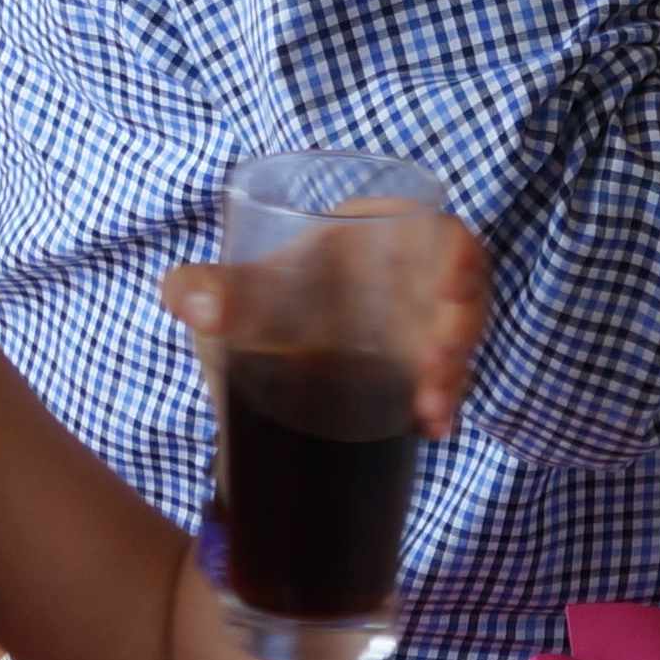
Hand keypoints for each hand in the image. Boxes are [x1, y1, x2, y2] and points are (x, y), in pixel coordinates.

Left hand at [157, 217, 492, 436]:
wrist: (245, 384)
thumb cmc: (243, 312)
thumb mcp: (223, 298)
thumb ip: (197, 289)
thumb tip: (204, 306)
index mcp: (372, 237)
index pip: (435, 230)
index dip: (458, 255)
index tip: (451, 289)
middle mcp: (406, 281)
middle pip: (461, 292)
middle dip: (461, 327)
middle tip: (437, 363)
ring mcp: (415, 333)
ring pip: (457, 345)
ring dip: (454, 374)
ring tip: (431, 408)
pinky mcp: (414, 379)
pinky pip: (445, 388)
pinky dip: (443, 408)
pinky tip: (430, 429)